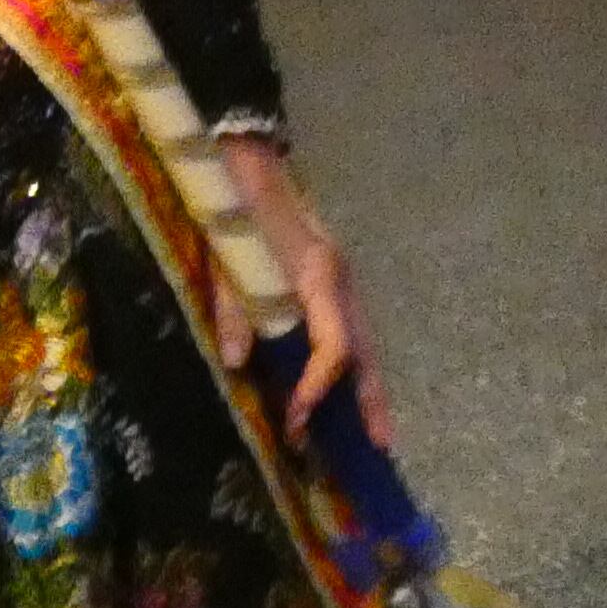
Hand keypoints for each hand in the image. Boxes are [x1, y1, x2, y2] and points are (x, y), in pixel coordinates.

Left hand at [211, 136, 393, 448]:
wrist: (249, 163)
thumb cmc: (237, 213)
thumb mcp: (226, 264)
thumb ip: (234, 313)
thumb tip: (238, 364)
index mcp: (318, 275)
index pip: (333, 345)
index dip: (317, 387)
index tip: (296, 419)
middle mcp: (339, 279)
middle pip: (364, 347)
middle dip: (372, 397)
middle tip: (380, 444)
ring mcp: (340, 276)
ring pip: (363, 338)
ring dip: (368, 382)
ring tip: (373, 427)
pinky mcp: (331, 275)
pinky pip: (349, 325)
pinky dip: (353, 360)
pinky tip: (347, 386)